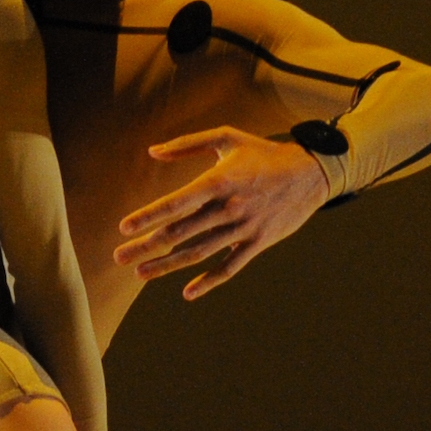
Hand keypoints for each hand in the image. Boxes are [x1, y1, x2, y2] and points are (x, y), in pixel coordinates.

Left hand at [110, 129, 331, 299]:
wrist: (311, 173)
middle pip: (180, 232)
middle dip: (146, 246)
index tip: (124, 228)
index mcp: (218, 181)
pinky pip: (230, 267)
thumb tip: (152, 151)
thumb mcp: (227, 138)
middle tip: (119, 258)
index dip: (148, 216)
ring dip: (167, 266)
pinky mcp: (258, 243)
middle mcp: (228, 208)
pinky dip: (209, 281)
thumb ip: (188, 145)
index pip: (176, 203)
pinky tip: (188, 292)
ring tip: (140, 274)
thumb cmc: (264, 153)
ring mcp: (244, 228)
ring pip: (198, 252)